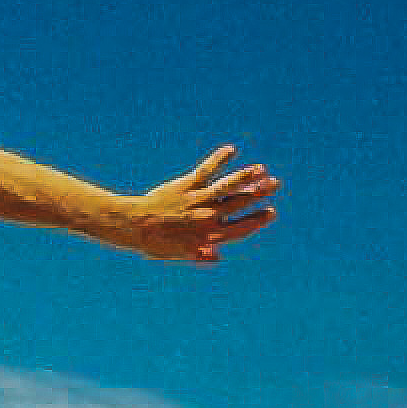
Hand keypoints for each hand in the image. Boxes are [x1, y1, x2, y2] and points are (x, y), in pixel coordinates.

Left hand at [128, 145, 278, 263]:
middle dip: (258, 193)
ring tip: (261, 169)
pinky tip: (231, 150)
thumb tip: (218, 257)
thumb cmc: (154, 242)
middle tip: (274, 184)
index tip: (270, 212)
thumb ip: (198, 254)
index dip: (256, 220)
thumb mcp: (177, 253)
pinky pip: (206, 170)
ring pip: (227, 186)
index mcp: (207, 236)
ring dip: (246, 176)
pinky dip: (219, 160)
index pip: (239, 228)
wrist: (132, 226)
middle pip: (238, 204)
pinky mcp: (185, 186)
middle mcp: (206, 217)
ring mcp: (197, 200)